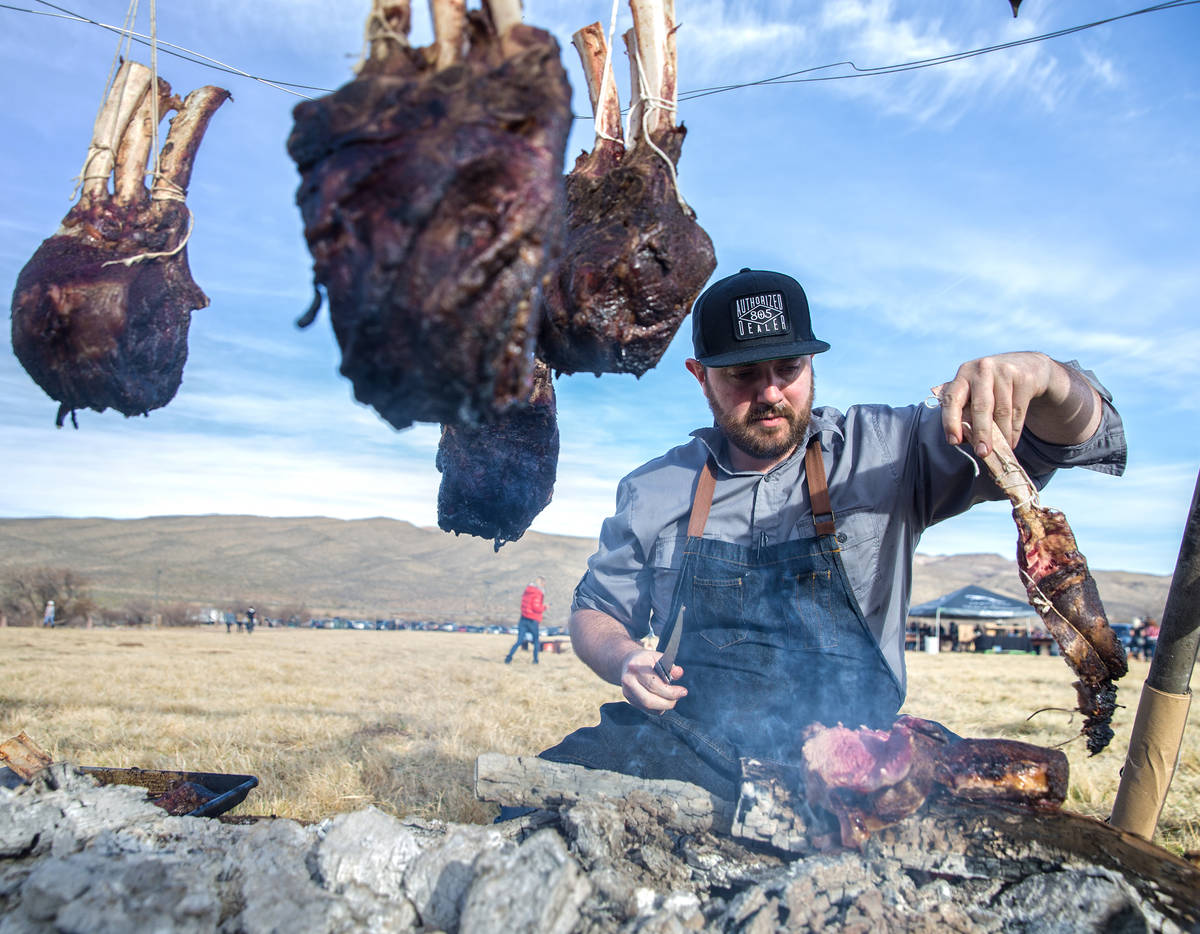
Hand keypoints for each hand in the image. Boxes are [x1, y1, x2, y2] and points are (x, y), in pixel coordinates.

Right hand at [619, 648, 686, 713]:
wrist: (629, 662)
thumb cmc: (647, 660)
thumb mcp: (659, 658)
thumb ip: (670, 666)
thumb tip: (679, 672)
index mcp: (636, 666)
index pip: (654, 684)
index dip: (671, 691)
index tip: (683, 691)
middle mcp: (628, 680)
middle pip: (649, 700)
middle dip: (668, 702)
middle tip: (679, 697)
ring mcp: (627, 691)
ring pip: (648, 707)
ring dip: (663, 706)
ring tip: (672, 698)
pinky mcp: (629, 699)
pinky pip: (646, 709)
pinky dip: (657, 708)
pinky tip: (662, 700)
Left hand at [933, 351, 1067, 456]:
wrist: (1027, 366)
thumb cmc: (992, 386)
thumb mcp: (975, 392)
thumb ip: (966, 412)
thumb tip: (964, 439)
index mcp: (963, 374)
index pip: (952, 398)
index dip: (951, 421)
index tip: (953, 442)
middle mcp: (982, 370)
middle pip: (980, 406)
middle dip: (981, 433)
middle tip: (982, 453)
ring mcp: (1004, 371)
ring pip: (1002, 412)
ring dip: (1001, 436)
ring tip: (1000, 452)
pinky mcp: (1024, 378)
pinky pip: (1018, 411)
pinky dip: (1013, 431)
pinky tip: (1011, 442)